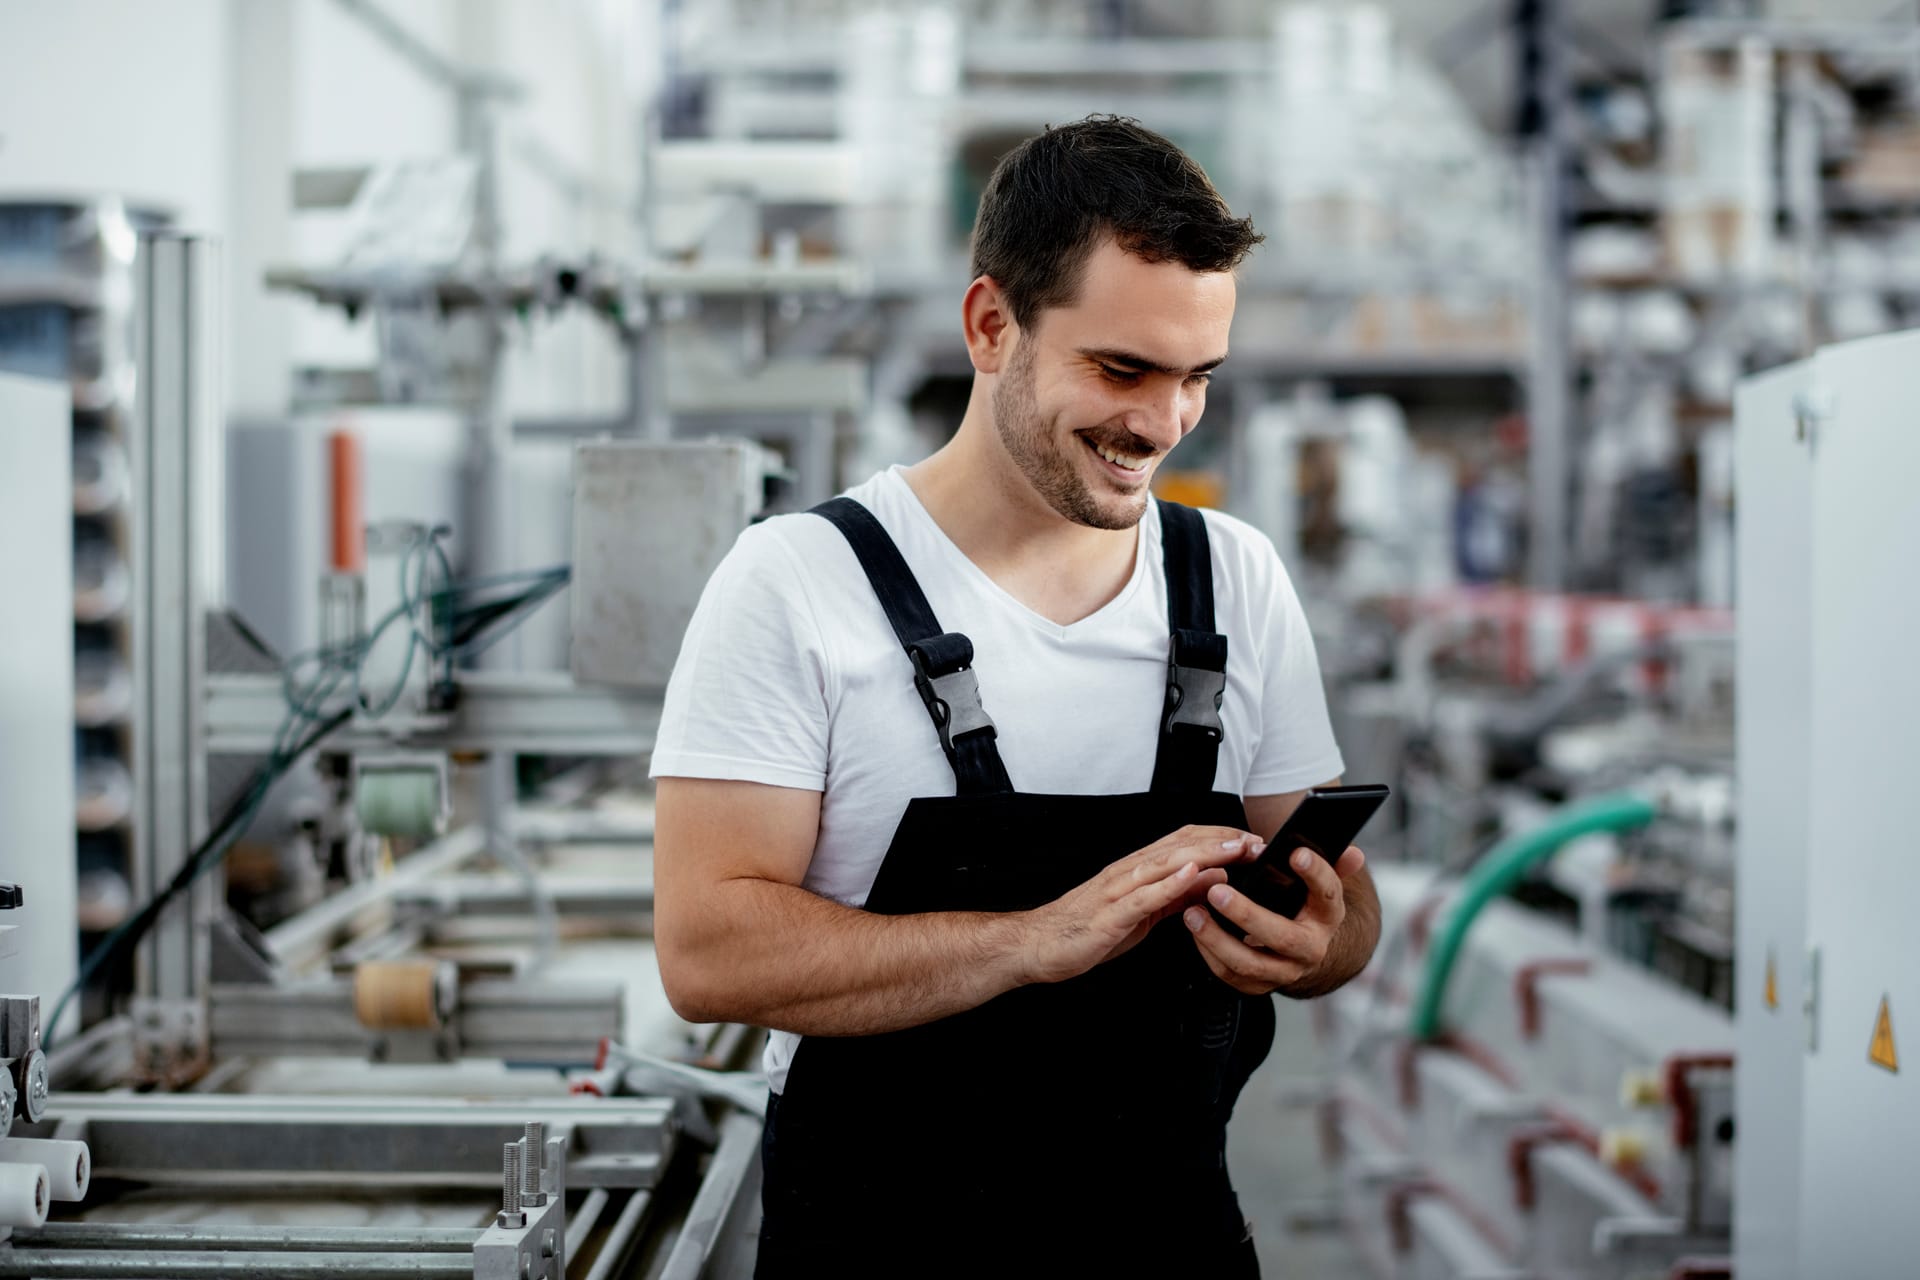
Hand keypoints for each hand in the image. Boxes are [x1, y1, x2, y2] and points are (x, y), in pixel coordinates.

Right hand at [1019, 827, 1262, 985]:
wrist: (1037, 945)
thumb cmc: (1086, 930)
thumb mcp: (1143, 913)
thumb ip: (1175, 896)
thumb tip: (1212, 879)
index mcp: (1136, 871)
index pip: (1184, 842)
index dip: (1220, 839)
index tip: (1252, 842)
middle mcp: (1128, 872)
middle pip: (1180, 846)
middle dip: (1221, 842)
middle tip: (1256, 842)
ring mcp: (1117, 890)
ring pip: (1165, 863)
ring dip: (1203, 853)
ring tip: (1234, 849)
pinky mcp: (1109, 914)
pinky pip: (1142, 896)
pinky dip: (1169, 883)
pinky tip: (1192, 874)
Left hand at [1181, 844, 1367, 995]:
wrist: (1303, 950)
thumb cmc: (1304, 905)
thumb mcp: (1320, 886)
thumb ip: (1333, 864)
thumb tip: (1355, 853)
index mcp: (1328, 917)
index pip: (1328, 894)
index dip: (1316, 874)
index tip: (1296, 853)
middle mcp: (1311, 948)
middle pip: (1282, 936)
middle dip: (1247, 914)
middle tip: (1217, 891)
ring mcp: (1285, 971)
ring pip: (1249, 962)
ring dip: (1217, 938)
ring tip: (1193, 912)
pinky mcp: (1260, 985)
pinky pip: (1230, 974)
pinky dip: (1209, 952)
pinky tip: (1195, 929)